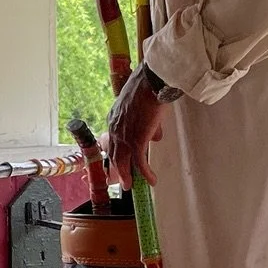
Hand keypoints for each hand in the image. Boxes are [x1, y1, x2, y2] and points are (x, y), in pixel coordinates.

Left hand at [106, 64, 167, 185]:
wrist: (151, 82)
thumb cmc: (149, 88)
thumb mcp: (144, 106)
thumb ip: (147, 122)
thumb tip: (155, 136)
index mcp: (115, 118)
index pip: (112, 141)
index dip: (114, 153)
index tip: (116, 162)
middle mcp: (115, 129)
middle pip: (114, 154)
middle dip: (117, 169)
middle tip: (121, 181)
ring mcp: (124, 136)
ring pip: (123, 161)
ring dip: (127, 176)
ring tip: (130, 186)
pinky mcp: (136, 141)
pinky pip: (140, 163)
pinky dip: (146, 174)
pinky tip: (151, 181)